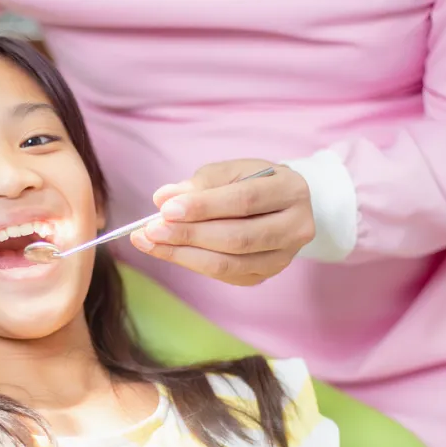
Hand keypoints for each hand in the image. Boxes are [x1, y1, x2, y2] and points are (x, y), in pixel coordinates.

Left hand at [129, 159, 314, 285]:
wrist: (282, 205)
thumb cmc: (254, 182)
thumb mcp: (232, 171)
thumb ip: (201, 183)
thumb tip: (163, 198)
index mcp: (291, 191)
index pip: (244, 201)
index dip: (203, 207)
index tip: (167, 209)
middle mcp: (295, 227)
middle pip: (237, 238)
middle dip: (189, 235)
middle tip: (151, 230)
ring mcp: (283, 257)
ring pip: (230, 264)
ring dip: (184, 255)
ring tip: (149, 243)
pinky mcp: (265, 275)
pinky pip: (225, 275)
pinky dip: (192, 263)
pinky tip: (167, 252)